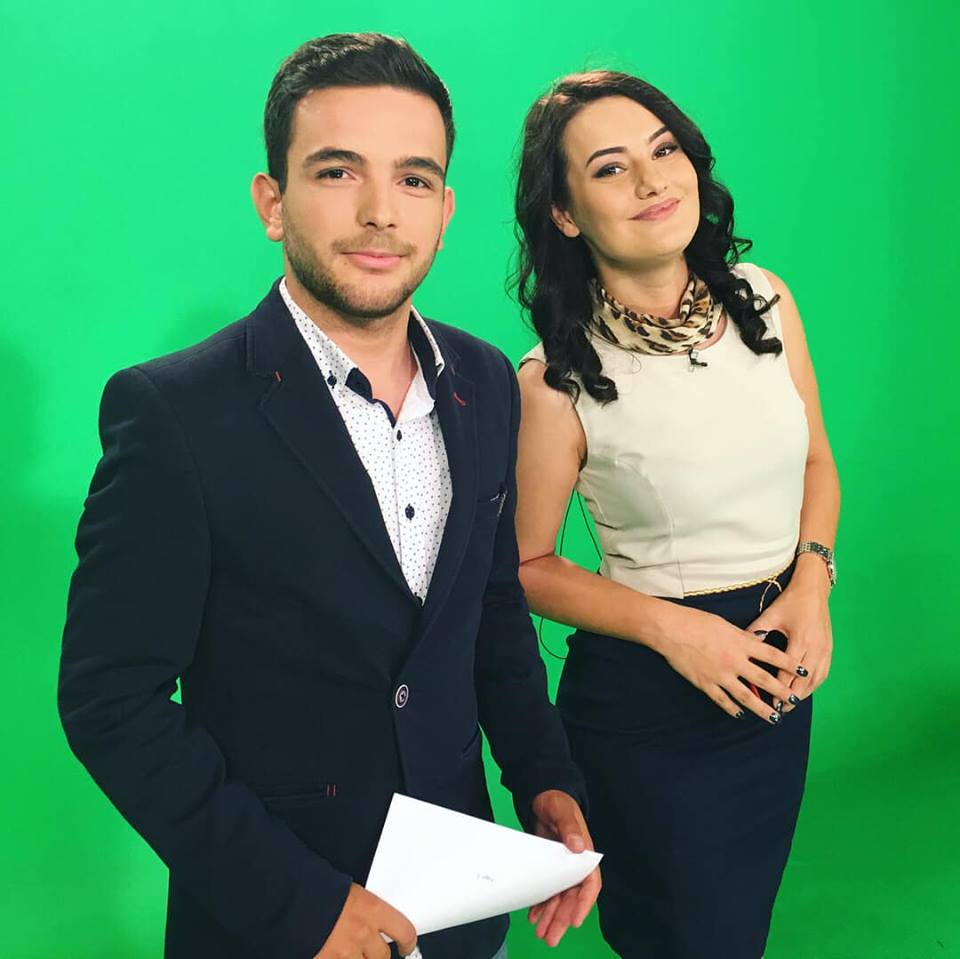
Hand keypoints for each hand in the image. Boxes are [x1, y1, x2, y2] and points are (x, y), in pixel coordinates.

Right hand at [314, 883, 416, 958]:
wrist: (290, 898)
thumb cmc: (316, 887)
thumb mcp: (349, 890)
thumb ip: (364, 908)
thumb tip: (369, 917)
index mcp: (372, 909)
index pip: (404, 930)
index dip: (408, 942)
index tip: (407, 946)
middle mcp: (363, 933)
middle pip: (382, 955)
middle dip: (377, 954)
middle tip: (371, 950)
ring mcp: (345, 952)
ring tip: (349, 951)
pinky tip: (334, 955)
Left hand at [526, 789, 600, 946]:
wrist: (543, 799)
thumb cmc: (557, 803)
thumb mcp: (563, 812)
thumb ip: (570, 828)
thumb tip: (578, 846)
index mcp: (585, 854)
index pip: (590, 884)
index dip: (583, 905)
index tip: (575, 922)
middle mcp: (575, 866)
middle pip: (572, 898)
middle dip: (563, 919)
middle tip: (551, 939)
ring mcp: (562, 869)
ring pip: (560, 899)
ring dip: (551, 917)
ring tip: (541, 934)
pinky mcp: (550, 869)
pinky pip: (548, 892)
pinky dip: (541, 905)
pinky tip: (533, 917)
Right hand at [655, 604, 804, 723]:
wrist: (671, 630)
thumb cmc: (696, 621)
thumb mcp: (725, 625)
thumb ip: (743, 637)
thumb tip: (758, 644)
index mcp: (741, 643)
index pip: (772, 655)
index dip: (789, 664)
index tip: (803, 672)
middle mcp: (734, 661)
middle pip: (763, 679)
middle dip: (781, 691)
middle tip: (794, 701)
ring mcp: (720, 674)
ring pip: (746, 696)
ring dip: (762, 708)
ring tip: (774, 717)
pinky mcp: (705, 683)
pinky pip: (722, 700)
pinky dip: (732, 709)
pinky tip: (740, 715)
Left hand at [748, 561, 832, 712]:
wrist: (814, 590)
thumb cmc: (790, 602)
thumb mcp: (771, 615)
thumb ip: (756, 631)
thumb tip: (741, 645)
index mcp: (800, 640)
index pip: (787, 672)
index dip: (777, 688)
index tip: (767, 700)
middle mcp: (815, 648)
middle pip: (803, 681)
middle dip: (790, 697)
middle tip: (778, 711)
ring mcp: (825, 650)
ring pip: (815, 680)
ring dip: (803, 694)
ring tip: (790, 705)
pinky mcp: (829, 649)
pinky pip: (823, 673)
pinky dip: (814, 685)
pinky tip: (805, 692)